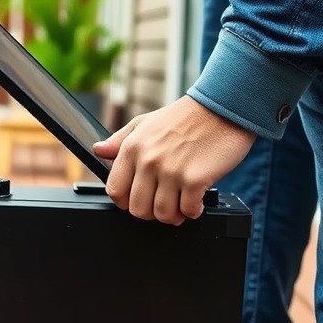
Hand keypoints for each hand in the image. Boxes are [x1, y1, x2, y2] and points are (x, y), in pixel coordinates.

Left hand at [93, 96, 255, 224]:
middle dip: (151, 213)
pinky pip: (188, 210)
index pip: (115, 191)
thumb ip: (120, 140)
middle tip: (164, 205)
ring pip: (163, 214)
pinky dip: (193, 211)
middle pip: (138, 209)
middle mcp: (148, 160)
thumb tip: (99, 150)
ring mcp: (171, 171)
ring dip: (174, 215)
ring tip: (181, 204)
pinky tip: (197, 202)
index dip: (126, 202)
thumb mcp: (146, 122)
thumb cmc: (186, 117)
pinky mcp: (195, 179)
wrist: (222, 107)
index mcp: (132, 147)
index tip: (140, 200)